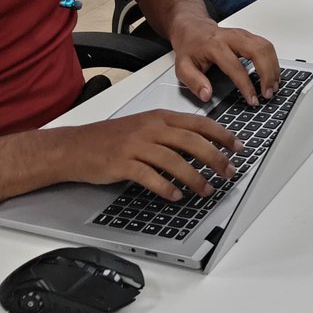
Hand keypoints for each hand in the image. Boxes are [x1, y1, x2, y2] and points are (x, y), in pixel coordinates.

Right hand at [55, 109, 242, 201]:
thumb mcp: (144, 126)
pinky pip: (149, 176)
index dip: (221, 134)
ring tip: (207, 190)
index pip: (198, 123)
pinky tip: (176, 196)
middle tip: (229, 171)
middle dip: (215, 157)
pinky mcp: (122, 163)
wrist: (74, 147)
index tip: (238, 146)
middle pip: (191, 141)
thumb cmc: (110, 138)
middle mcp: (150, 128)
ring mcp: (136, 145)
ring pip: (174, 160)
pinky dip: (166, 187)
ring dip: (194, 177)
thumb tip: (201, 144)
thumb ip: (170, 131)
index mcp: (159, 117)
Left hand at [169, 17, 279, 106]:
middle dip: (267, 74)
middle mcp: (232, 37)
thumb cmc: (190, 48)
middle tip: (268, 93)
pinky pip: (267, 46)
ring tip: (273, 86)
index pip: (236, 67)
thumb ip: (194, 82)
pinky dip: (273, 61)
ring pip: (266, 47)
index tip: (252, 99)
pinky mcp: (249, 36)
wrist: (194, 29)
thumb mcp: (183, 67)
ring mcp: (243, 34)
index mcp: (215, 46)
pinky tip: (273, 75)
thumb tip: (207, 95)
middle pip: (257, 51)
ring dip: (273, 67)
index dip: (246, 86)